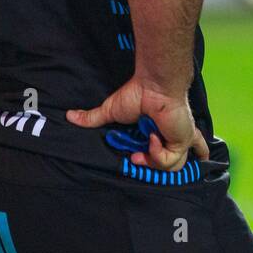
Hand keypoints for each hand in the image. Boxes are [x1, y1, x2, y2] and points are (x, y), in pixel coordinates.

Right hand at [66, 77, 209, 170]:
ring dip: (153, 161)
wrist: (155, 86)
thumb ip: (92, 118)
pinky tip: (152, 139)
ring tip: (141, 150)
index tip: (133, 157)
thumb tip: (69, 116)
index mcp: (156, 132)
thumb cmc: (137, 94)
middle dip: (150, 165)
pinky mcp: (183, 141)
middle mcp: (170, 136)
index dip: (147, 160)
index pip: (158, 154)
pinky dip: (158, 154)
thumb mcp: (110, 111)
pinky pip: (171, 160)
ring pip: (172, 166)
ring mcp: (178, 139)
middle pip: (167, 165)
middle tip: (135, 157)